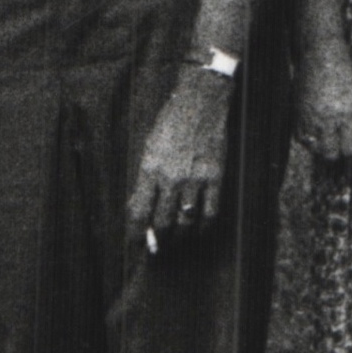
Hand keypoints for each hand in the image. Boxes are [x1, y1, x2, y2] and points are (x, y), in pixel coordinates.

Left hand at [126, 66, 229, 239]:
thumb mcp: (149, 148)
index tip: (136, 244)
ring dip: (180, 238)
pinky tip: (198, 231)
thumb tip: (143, 209)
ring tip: (176, 242)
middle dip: (158, 241)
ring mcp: (195, 179)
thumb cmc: (170, 124)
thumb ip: (146, 178)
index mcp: (149, 169)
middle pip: (162, 223)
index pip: (138, 212)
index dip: (136, 234)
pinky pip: (210, 213)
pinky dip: (203, 228)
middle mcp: (171, 178)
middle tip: (157, 248)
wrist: (200, 104)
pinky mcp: (216, 178)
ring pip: (186, 223)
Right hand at [296, 34, 351, 165]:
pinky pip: (300, 136)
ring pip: (313, 146)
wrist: (320, 54)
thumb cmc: (345, 72)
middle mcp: (327, 116)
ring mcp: (310, 114)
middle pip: (329, 152)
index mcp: (348, 112)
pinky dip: (308, 140)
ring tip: (327, 145)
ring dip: (321, 149)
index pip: (349, 148)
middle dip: (335, 157)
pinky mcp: (297, 110)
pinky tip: (314, 136)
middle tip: (339, 157)